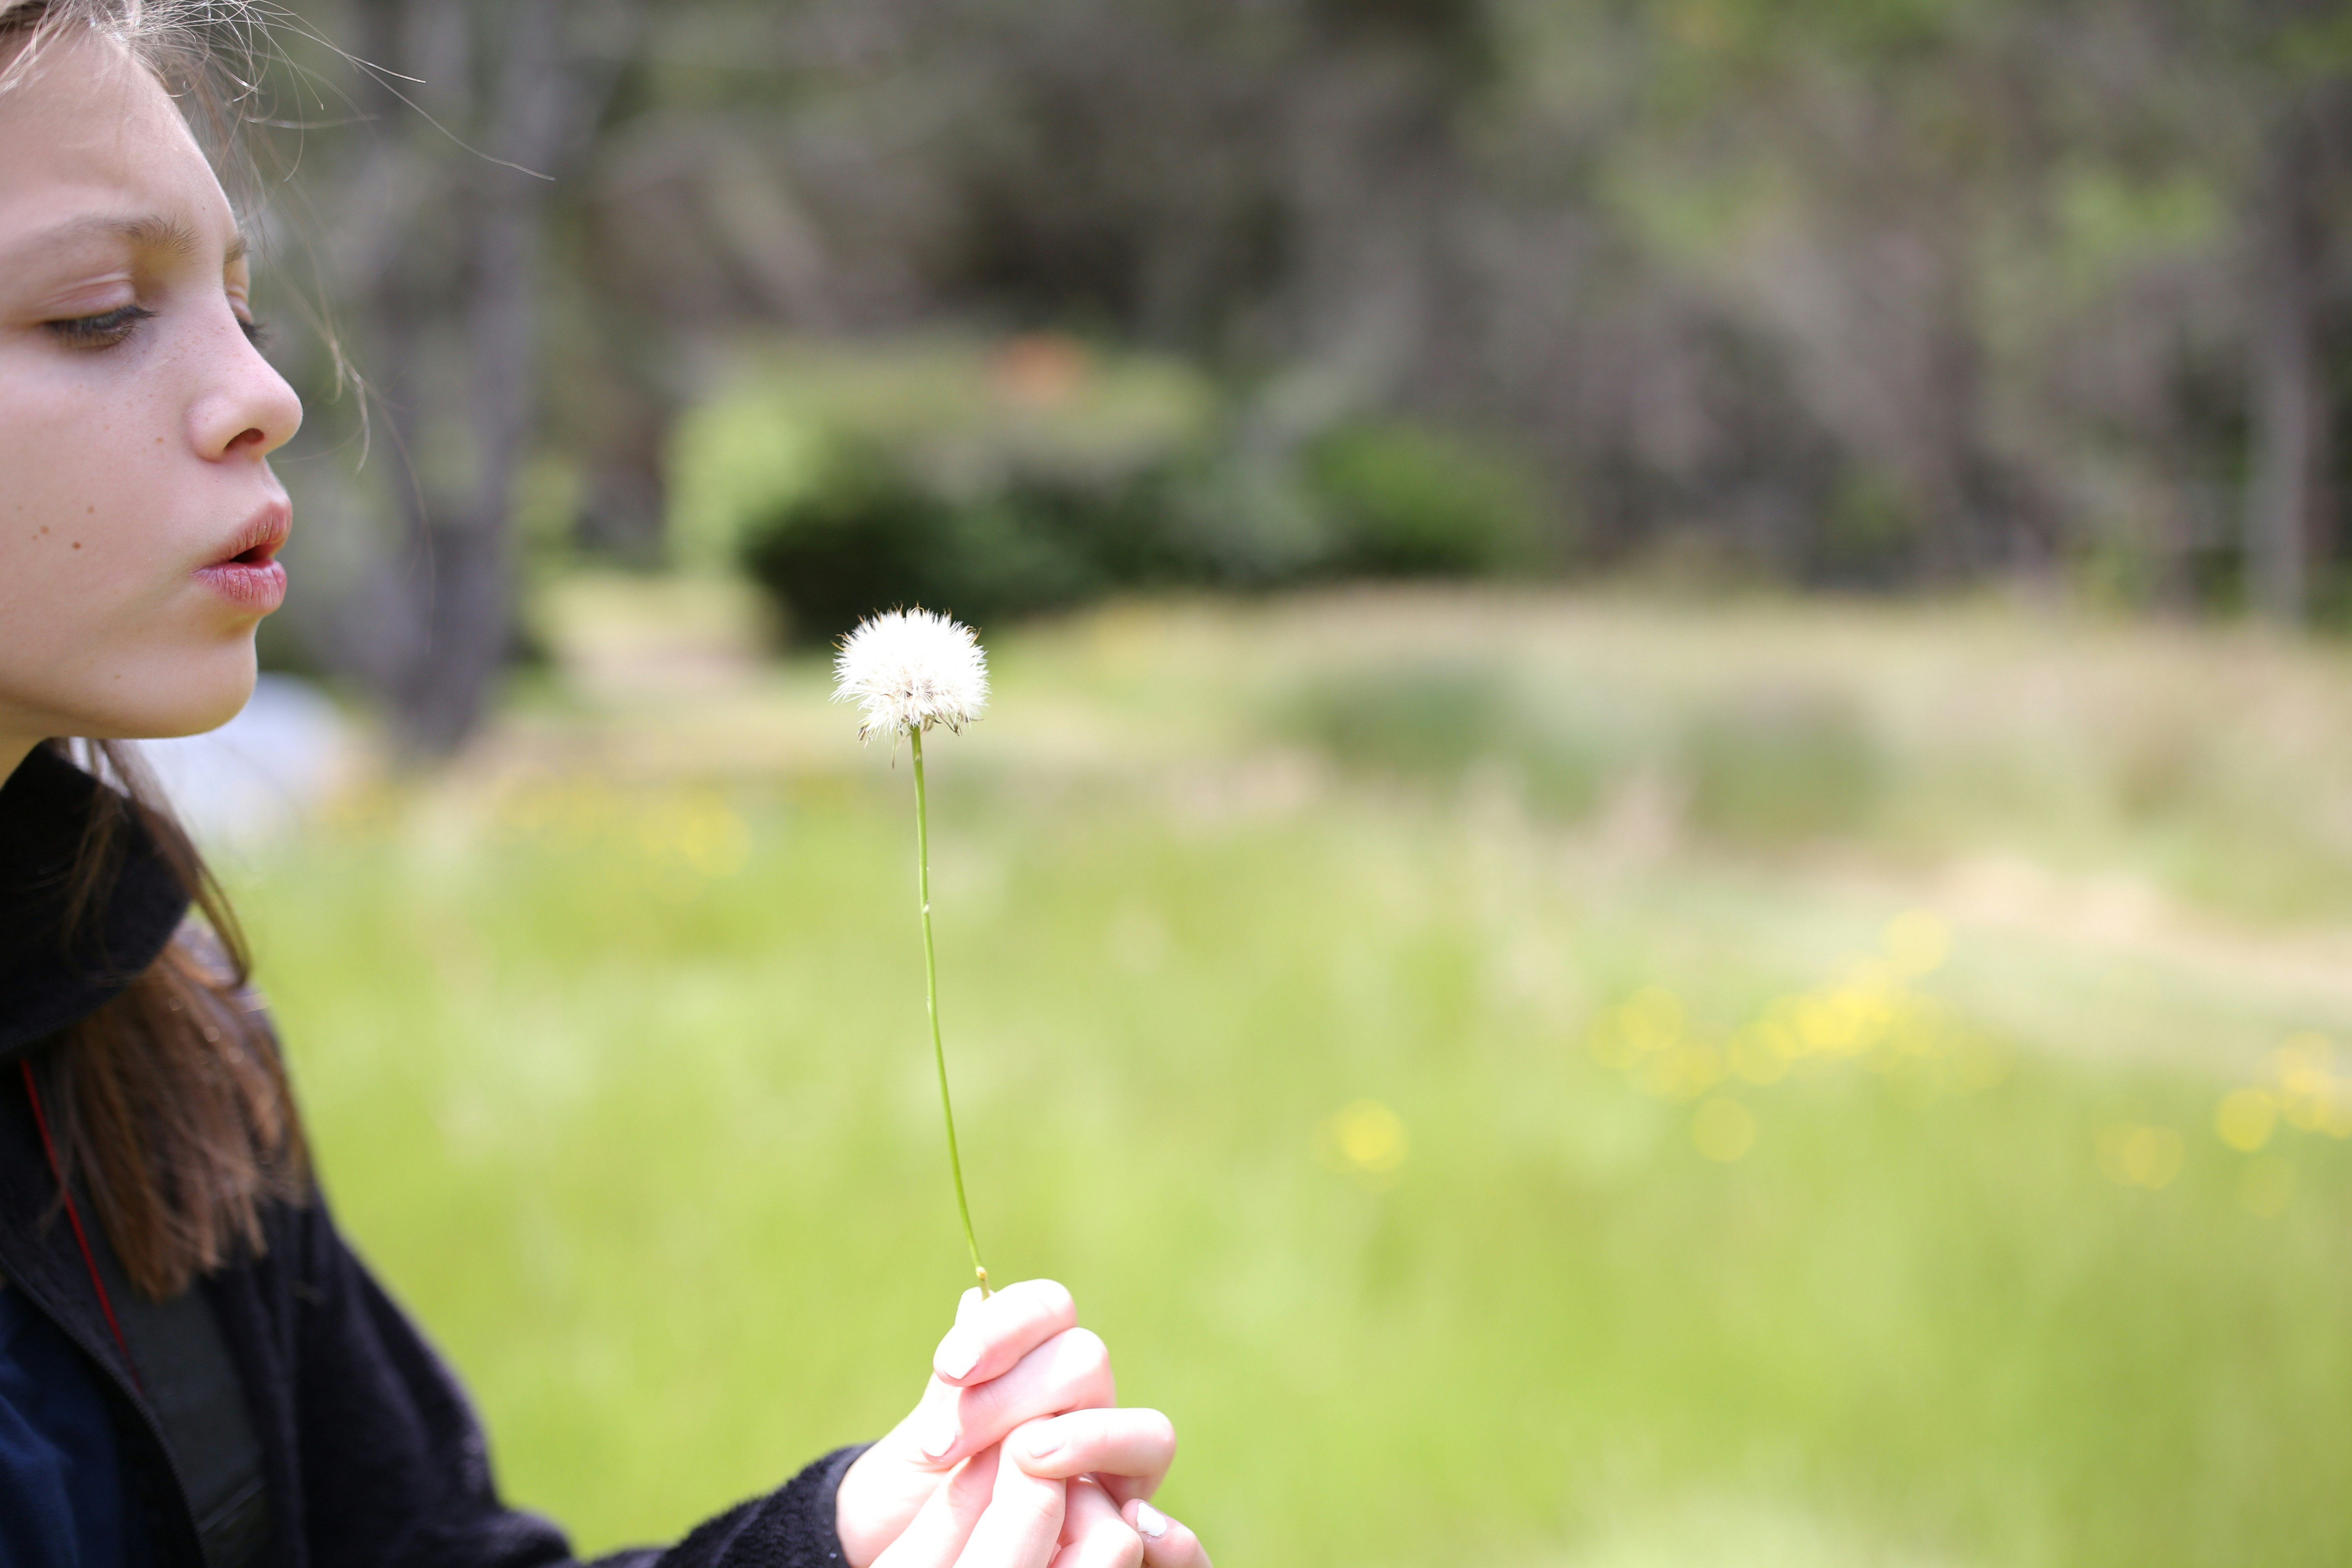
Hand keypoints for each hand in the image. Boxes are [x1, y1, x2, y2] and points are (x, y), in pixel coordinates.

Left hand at [836, 1281, 1207, 1566]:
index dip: (1005, 1325)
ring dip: (1084, 1441)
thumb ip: (957, 1383)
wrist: (915, 1559)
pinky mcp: (1128, 1524)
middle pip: (1086, 1360)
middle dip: (1011, 1396)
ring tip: (1019, 1463)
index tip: (950, 1366)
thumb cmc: (916, 1499)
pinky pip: (1173, 1525)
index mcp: (1037, 1364)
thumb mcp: (924, 1442)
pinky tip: (1085, 1520)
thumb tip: (972, 1298)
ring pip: (1146, 1432)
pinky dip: (1149, 1520)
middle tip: (941, 1445)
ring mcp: (1115, 1465)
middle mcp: (1086, 1405)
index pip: (1049, 1307)